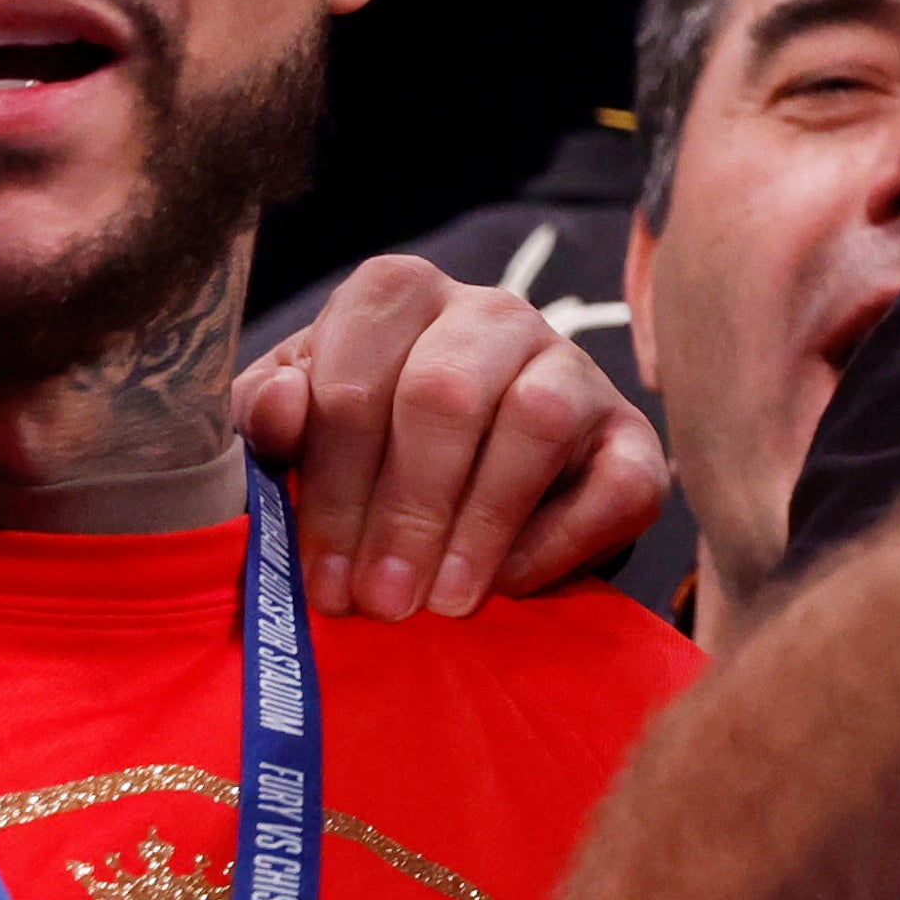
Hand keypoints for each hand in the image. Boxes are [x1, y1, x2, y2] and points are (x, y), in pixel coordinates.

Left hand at [236, 256, 670, 618]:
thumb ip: (265, 419)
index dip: (333, 488)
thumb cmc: (368, 455)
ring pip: (537, 418)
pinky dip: (561, 540)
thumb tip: (281, 408)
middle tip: (383, 604)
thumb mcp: (294, 436)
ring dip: (482, 524)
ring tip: (446, 603)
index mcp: (398, 295)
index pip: (355, 381)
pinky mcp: (634, 437)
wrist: (474, 491)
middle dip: (406, 512)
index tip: (324, 579)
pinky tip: (509, 585)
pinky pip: (616, 481)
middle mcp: (491, 313)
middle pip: (444, 394)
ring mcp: (572, 367)